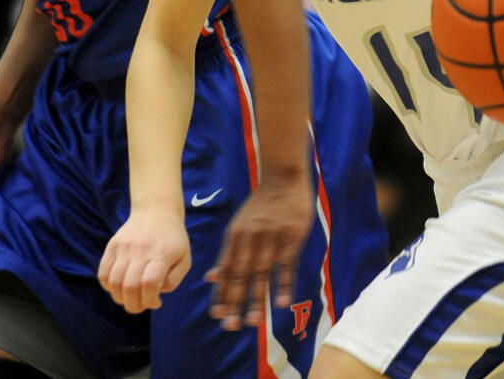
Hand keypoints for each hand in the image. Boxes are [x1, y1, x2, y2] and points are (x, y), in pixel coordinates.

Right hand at [98, 207, 191, 313]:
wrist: (156, 211)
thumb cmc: (173, 240)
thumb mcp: (184, 258)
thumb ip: (174, 279)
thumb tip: (156, 293)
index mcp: (162, 254)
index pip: (149, 284)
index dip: (150, 300)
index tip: (156, 303)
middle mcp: (141, 250)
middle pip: (129, 286)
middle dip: (134, 305)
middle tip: (140, 306)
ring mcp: (124, 247)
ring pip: (114, 282)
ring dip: (120, 298)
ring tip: (129, 298)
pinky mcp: (112, 246)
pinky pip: (103, 273)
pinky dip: (108, 287)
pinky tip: (119, 288)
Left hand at [206, 173, 312, 329]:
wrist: (282, 177)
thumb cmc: (261, 205)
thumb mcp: (239, 225)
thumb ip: (228, 252)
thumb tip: (211, 277)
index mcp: (235, 236)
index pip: (226, 270)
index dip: (221, 293)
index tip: (216, 316)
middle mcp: (250, 239)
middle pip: (241, 275)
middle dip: (235, 302)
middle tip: (230, 326)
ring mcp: (272, 238)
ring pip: (262, 274)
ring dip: (256, 298)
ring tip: (252, 321)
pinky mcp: (292, 237)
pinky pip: (287, 265)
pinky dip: (284, 284)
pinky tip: (281, 302)